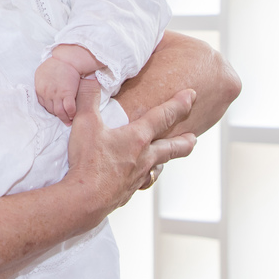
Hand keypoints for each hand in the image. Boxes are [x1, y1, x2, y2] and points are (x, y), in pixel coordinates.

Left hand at [35, 57, 82, 123]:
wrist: (67, 58)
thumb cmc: (56, 62)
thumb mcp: (42, 72)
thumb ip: (42, 82)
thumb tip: (44, 86)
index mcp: (40, 88)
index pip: (43, 104)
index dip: (50, 109)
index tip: (56, 111)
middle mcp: (46, 93)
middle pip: (51, 110)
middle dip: (57, 116)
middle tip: (63, 119)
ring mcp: (56, 94)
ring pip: (59, 112)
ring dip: (65, 118)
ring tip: (69, 120)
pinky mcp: (67, 94)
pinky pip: (69, 108)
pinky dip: (71, 113)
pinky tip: (74, 114)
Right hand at [66, 78, 196, 216]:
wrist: (85, 199)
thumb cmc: (88, 162)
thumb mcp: (85, 123)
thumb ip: (88, 99)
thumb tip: (90, 78)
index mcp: (138, 137)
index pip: (164, 116)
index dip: (179, 104)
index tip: (192, 96)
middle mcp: (144, 157)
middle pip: (171, 147)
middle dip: (184, 141)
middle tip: (194, 138)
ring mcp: (138, 177)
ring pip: (158, 167)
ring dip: (165, 161)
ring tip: (166, 158)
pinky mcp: (128, 192)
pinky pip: (142, 182)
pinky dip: (144, 177)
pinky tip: (139, 178)